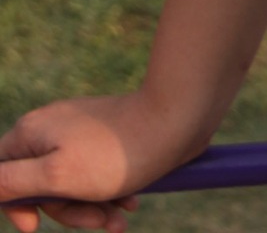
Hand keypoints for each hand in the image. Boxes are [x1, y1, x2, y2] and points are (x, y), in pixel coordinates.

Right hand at [0, 93, 184, 232]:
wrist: (174, 120)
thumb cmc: (113, 153)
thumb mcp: (55, 176)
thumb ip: (12, 182)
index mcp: (32, 133)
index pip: (1, 175)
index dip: (14, 205)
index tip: (34, 227)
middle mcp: (51, 129)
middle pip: (39, 187)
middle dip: (68, 212)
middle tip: (98, 221)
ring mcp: (79, 133)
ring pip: (71, 185)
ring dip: (94, 208)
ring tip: (121, 218)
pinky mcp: (105, 140)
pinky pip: (95, 176)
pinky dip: (109, 193)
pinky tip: (130, 203)